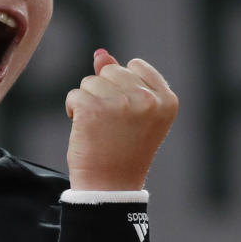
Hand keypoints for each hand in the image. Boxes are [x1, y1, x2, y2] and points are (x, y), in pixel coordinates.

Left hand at [64, 49, 177, 190]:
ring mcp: (120, 103)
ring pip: (90, 82)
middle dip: (104, 93)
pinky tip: (84, 130)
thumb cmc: (123, 151)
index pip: (135, 66)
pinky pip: (74, 95)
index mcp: (166, 99)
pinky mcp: (92, 108)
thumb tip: (100, 53)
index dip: (122, 88)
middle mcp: (147, 99)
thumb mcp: (133, 114)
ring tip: (100, 129)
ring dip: (88, 102)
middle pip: (110, 71)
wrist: (110, 188)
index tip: (126, 116)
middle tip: (111, 125)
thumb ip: (121, 80)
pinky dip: (73, 111)